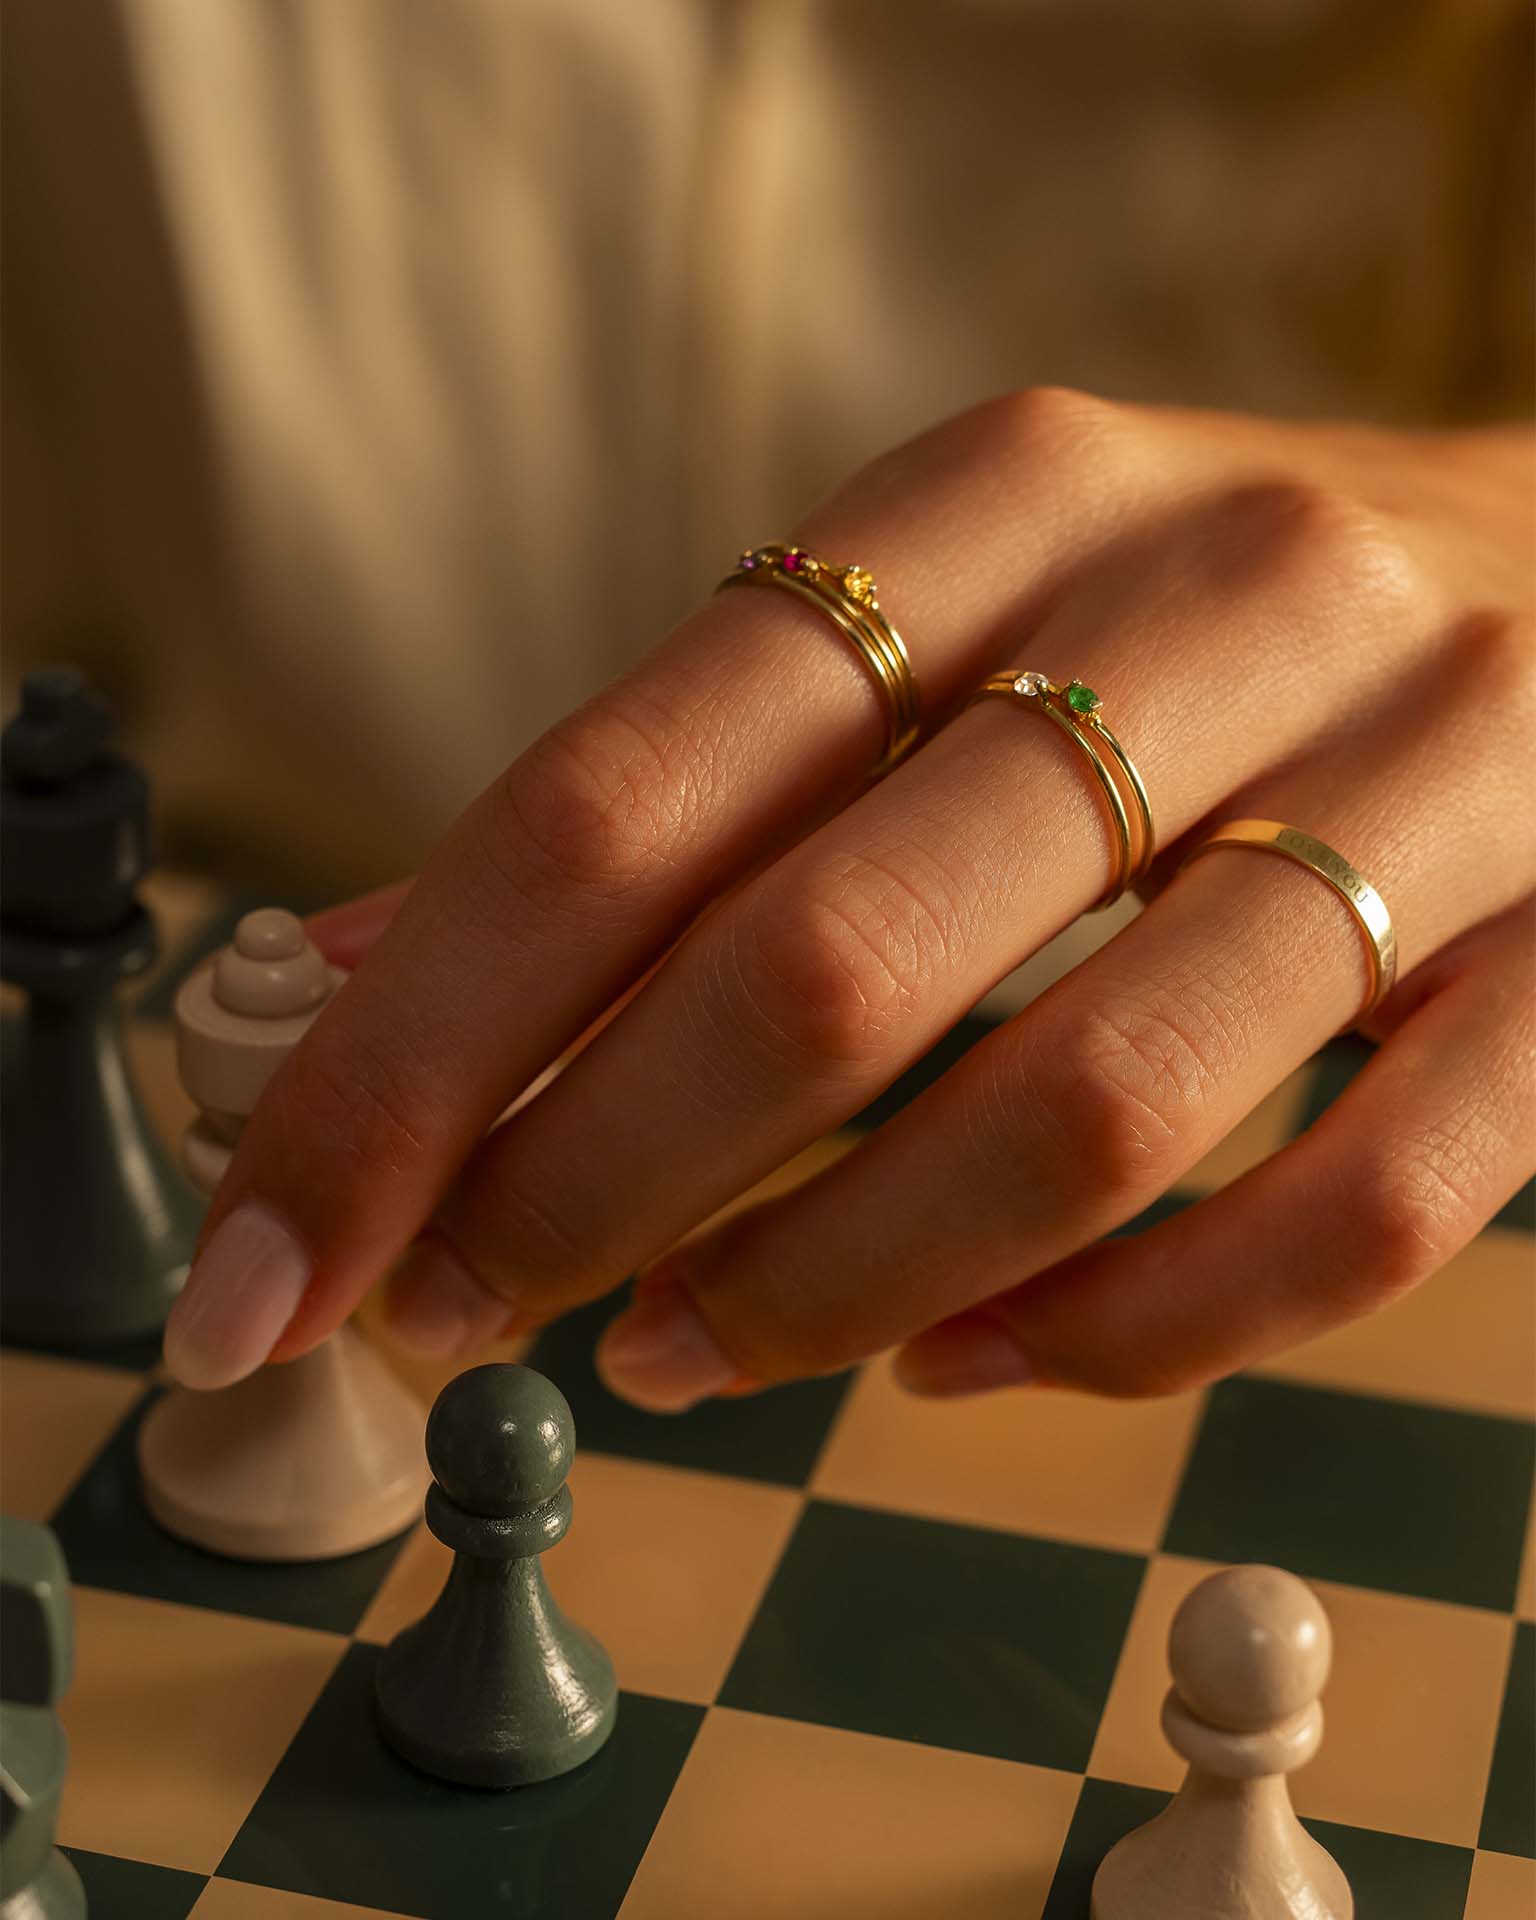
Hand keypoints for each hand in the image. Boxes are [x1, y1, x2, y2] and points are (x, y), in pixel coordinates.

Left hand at [161, 390, 1534, 1406]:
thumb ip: (682, 788)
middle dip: (591, 1184)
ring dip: (829, 1283)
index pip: (625, 793)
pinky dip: (1128, 1332)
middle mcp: (1215, 603)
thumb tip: (381, 970)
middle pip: (826, 960)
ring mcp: (1426, 774)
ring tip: (683, 1354)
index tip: (285, 1248)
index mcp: (998, 497)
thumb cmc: (1198, 621)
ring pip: (1082, 1109)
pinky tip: (972, 1364)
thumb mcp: (940, 612)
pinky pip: (1353, 1210)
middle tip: (468, 1310)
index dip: (420, 1051)